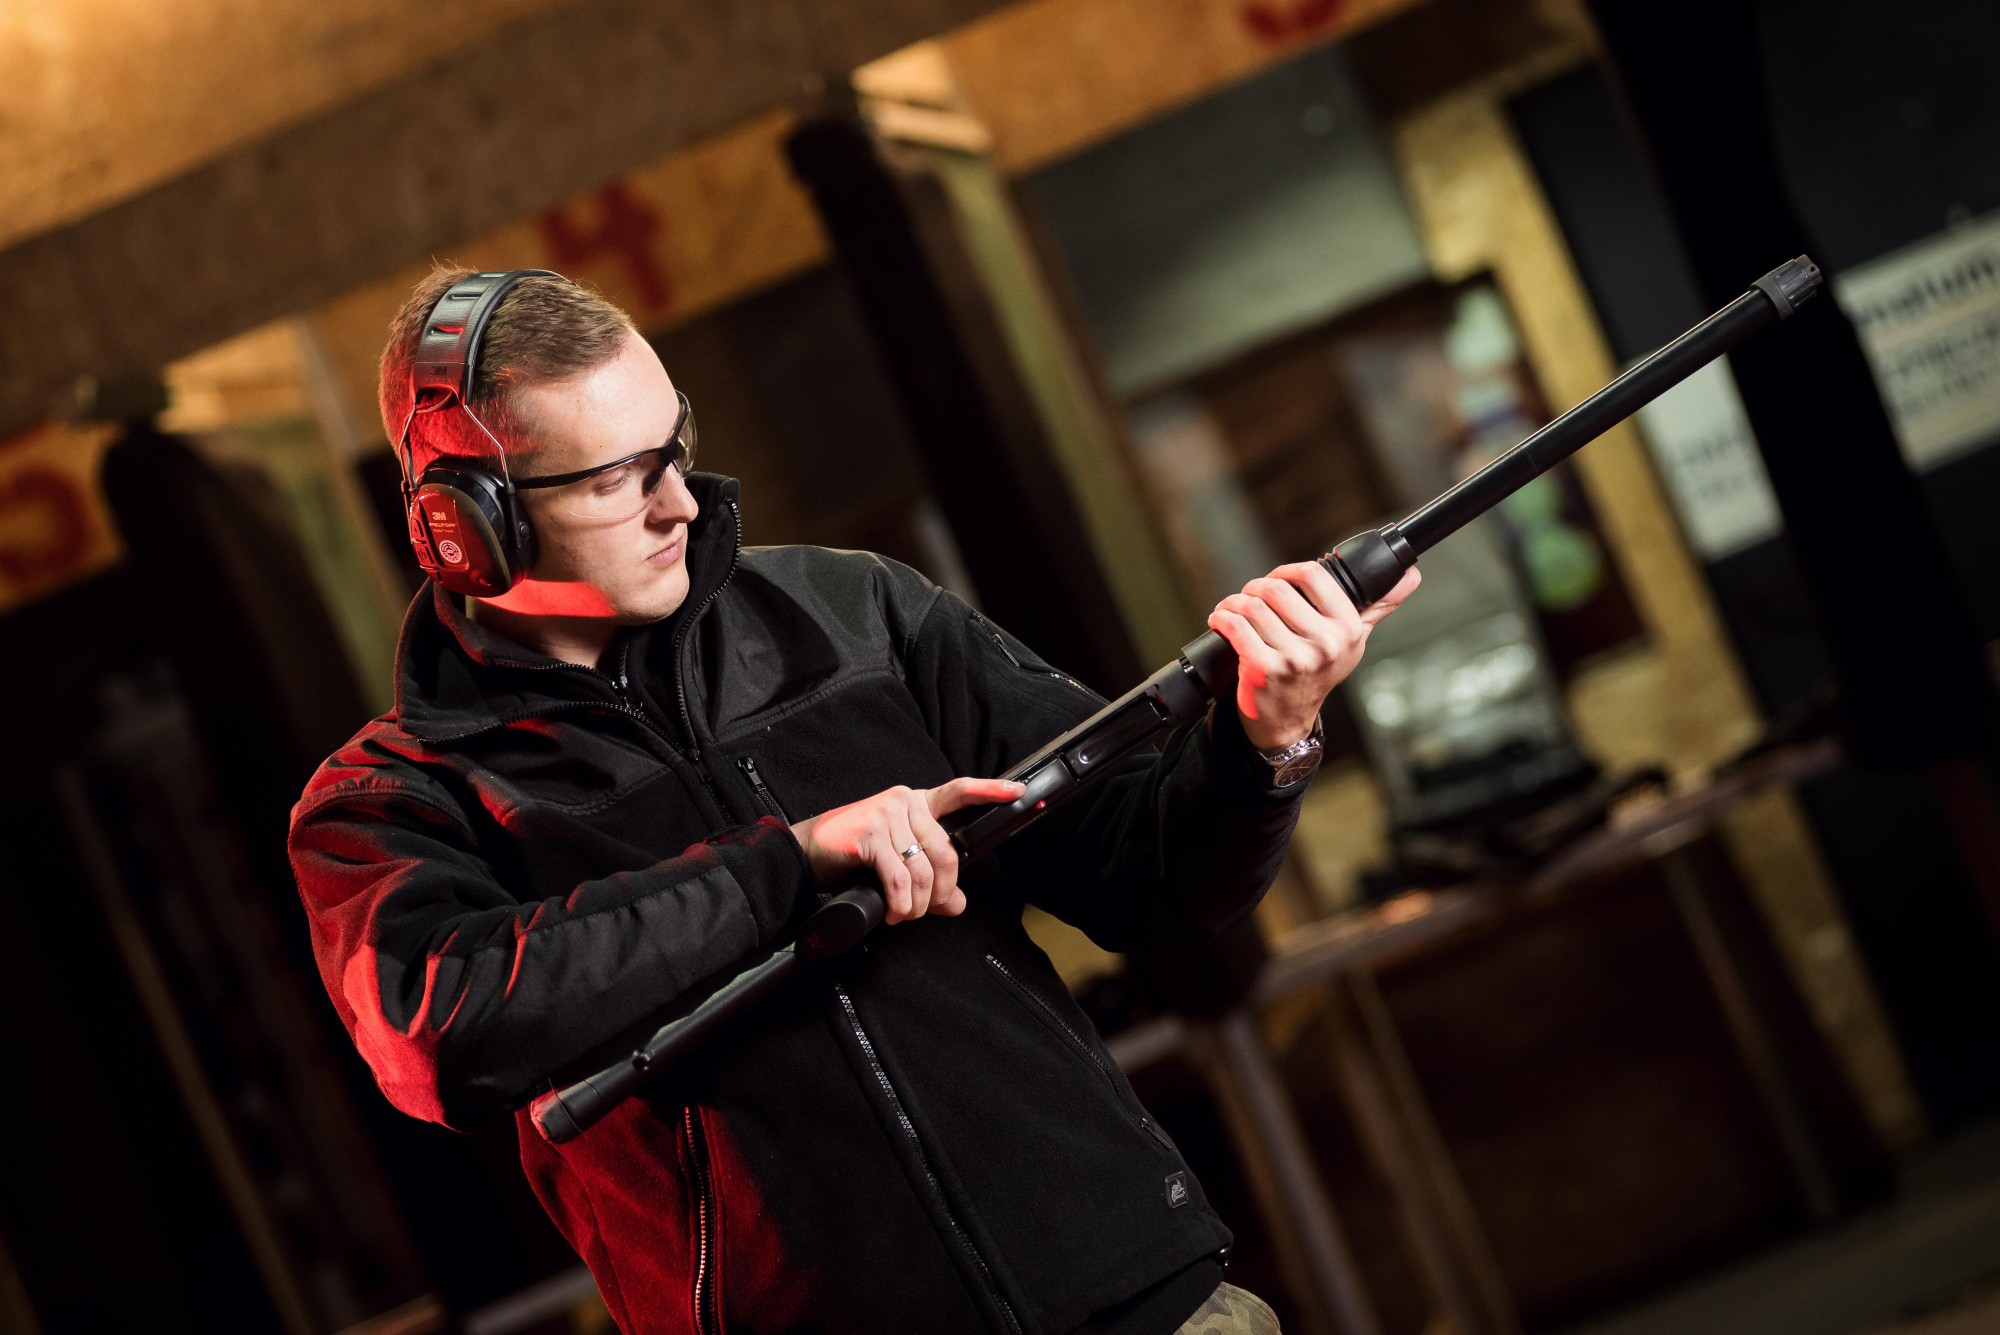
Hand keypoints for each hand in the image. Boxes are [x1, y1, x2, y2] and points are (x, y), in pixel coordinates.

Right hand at [790, 778, 1026, 923]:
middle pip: (946, 853)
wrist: (802, 852)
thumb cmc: (850, 855)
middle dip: (940, 892)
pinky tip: (893, 911)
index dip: (990, 790)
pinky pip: (900, 878)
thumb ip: (929, 879)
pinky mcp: (870, 834)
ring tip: (904, 913)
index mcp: (914, 803)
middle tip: (925, 911)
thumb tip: (958, 904)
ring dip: (918, 904)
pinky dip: (901, 904)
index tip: (1017, 792)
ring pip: (924, 871)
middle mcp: (904, 801)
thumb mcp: (895, 862)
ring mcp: (886, 814)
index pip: (958, 791)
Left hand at [1205, 561, 1420, 751]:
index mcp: (1348, 629)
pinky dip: (1222, 618)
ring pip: (1251, 605)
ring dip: (1234, 603)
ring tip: (1233, 610)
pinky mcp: (1263, 669)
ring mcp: (1294, 659)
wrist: (1287, 721)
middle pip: (1275, 588)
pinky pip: (1235, 626)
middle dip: (1255, 588)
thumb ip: (1378, 605)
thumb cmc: (1318, 673)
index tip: (1277, 580)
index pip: (1312, 574)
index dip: (1287, 571)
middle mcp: (1325, 644)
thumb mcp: (1352, 640)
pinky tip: (1221, 620)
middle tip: (1250, 598)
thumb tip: (1411, 574)